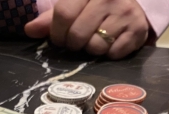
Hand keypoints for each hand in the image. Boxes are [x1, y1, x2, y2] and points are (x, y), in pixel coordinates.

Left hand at [25, 0, 149, 59]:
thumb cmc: (95, 7)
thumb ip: (50, 19)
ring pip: (96, 46)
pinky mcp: (138, 29)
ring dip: (92, 49)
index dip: (57, 33)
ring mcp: (125, 12)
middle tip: (78, 41)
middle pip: (78, 35)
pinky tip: (111, 42)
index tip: (60, 38)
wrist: (132, 5)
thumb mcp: (73, 6)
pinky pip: (114, 53)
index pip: (63, 13)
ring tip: (96, 39)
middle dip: (73, 44)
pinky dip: (110, 54)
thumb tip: (30, 30)